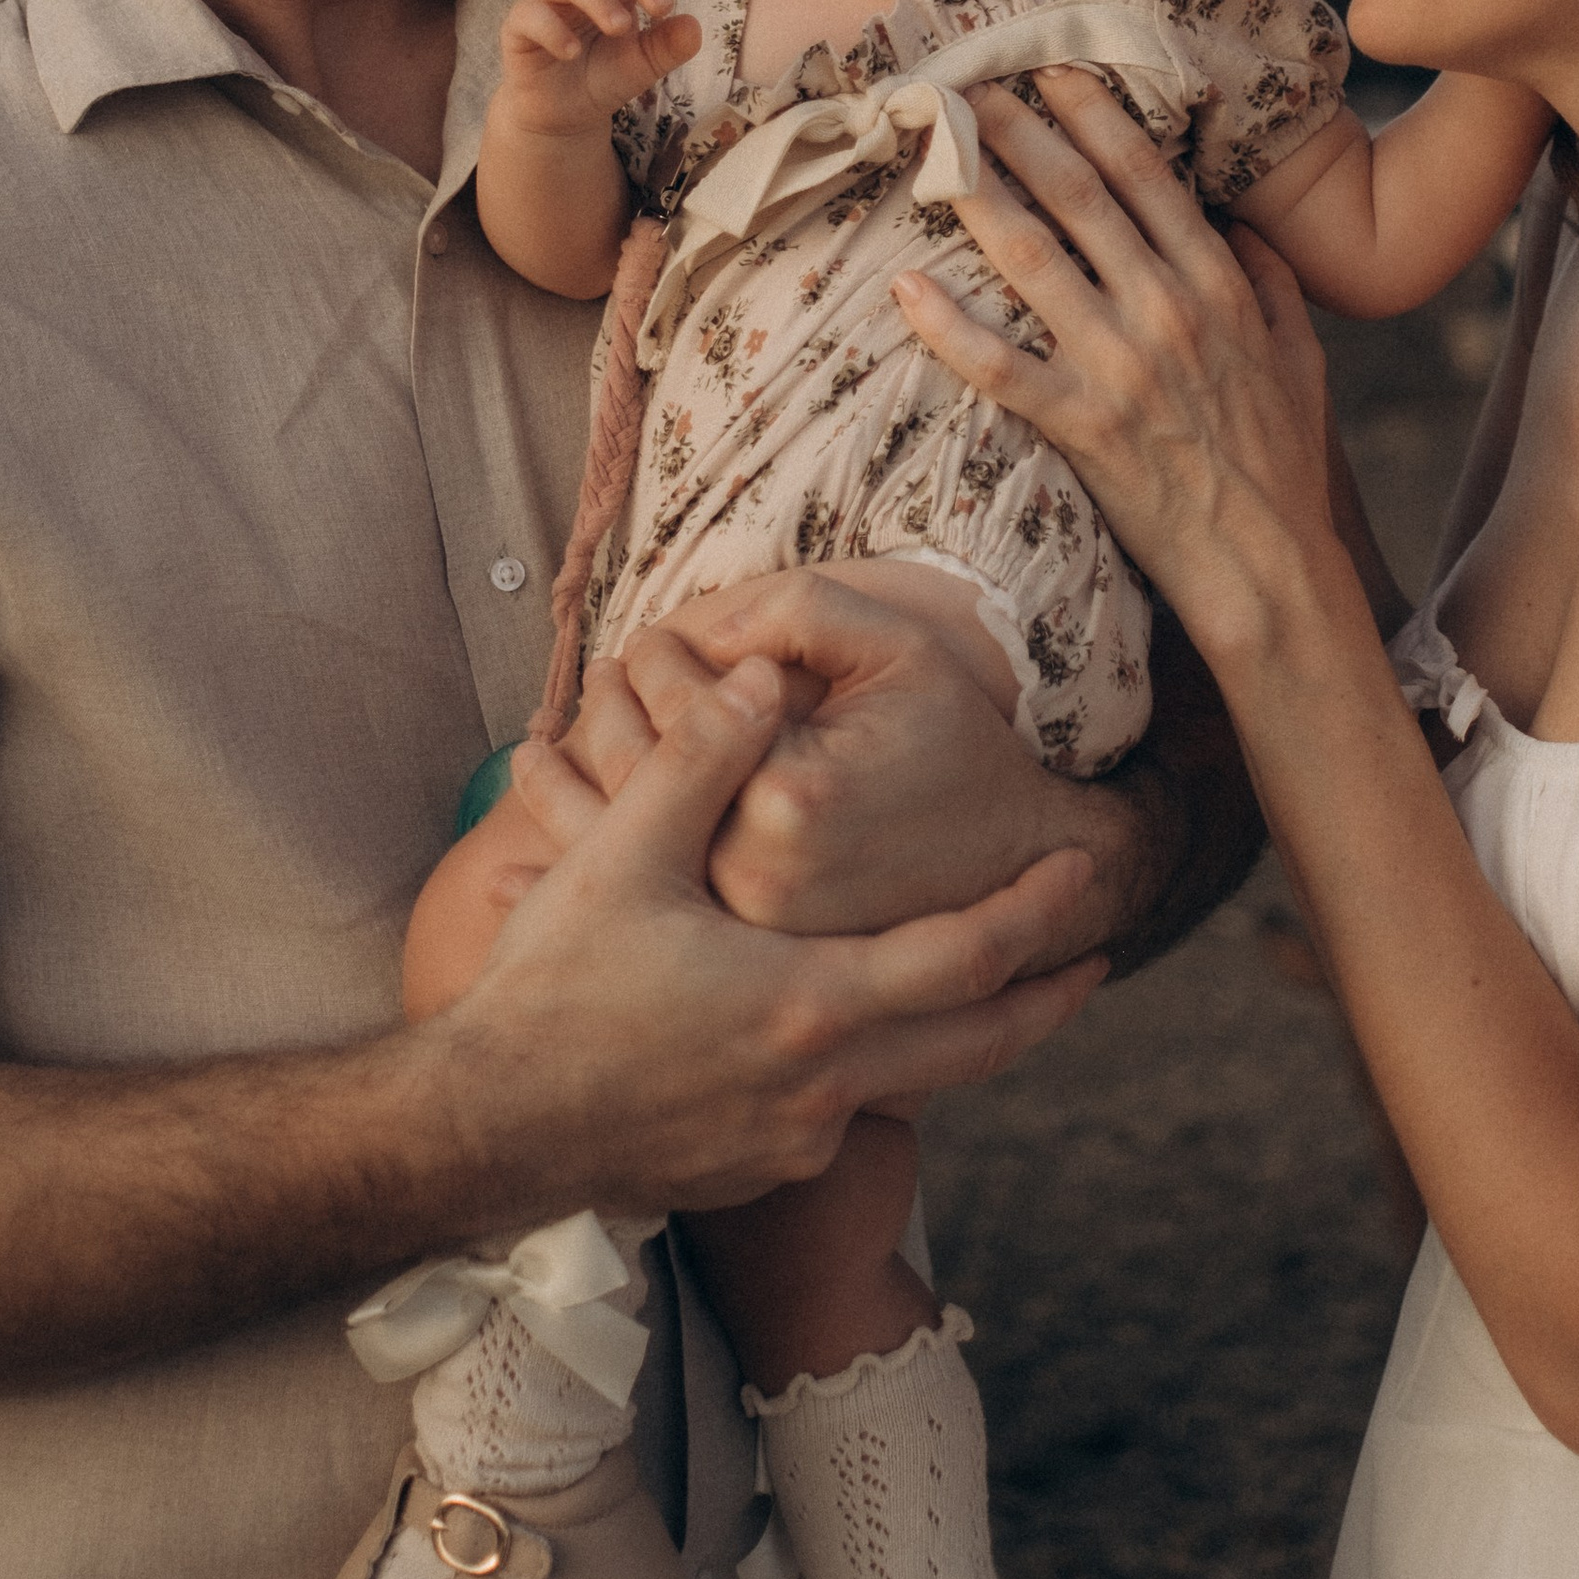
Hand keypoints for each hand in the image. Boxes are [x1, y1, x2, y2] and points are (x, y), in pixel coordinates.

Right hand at [436, 637, 1105, 1210]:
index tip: (1085, 878)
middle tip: (1095, 959)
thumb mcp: (622, 853)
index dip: (1038, 914)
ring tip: (974, 982)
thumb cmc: (550, 988)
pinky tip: (840, 1027)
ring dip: (951, 1033)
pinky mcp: (758, 1175)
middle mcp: (823, 1089)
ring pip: (908, 1083)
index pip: (968, 959)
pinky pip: (838, 1115)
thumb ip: (704, 756)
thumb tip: (766, 674)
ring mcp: (794, 1144)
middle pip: (977, 1046)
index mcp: (810, 1006)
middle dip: (1045, 998)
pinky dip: (865, 1068)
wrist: (482, 1129)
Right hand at [496, 0, 705, 137]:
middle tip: (662, 7)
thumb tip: (694, 26)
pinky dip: (552, 28)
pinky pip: (530, 13)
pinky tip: (572, 51)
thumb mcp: (644, 64)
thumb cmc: (604, 77)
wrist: (564, 116)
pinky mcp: (518, 26)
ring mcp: (548, 0)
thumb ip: (668, 46)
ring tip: (621, 28)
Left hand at [517, 582, 1112, 938]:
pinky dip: (595, 853)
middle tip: (601, 678)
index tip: (644, 638)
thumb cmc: (958, 748)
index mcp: (789, 798)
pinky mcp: (742, 965)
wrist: (1019, 870)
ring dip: (578, 784)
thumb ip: (800, 612)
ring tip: (561, 736)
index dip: (655, 660)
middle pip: (640, 776)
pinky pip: (650, 897)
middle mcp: (754, 878)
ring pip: (626, 842)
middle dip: (609, 715)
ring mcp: (744, 932)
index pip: (683, 706)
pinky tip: (559, 822)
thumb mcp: (898, 648)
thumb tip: (701, 625)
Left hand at [892, 69, 1339, 655]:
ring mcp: (1119, 366)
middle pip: (1078, 199)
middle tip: (969, 88)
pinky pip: (999, 365)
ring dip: (978, 196)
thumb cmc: (1283, 463)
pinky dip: (948, 324)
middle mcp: (1166, 309)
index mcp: (1218, 285)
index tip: (1052, 71)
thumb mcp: (1299, 356)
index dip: (1094, 117)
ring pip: (1032, 260)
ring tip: (932, 149)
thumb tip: (1239, 227)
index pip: (1145, 178)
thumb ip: (1270, 281)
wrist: (1268, 562)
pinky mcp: (1081, 425)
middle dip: (1019, 133)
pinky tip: (905, 284)